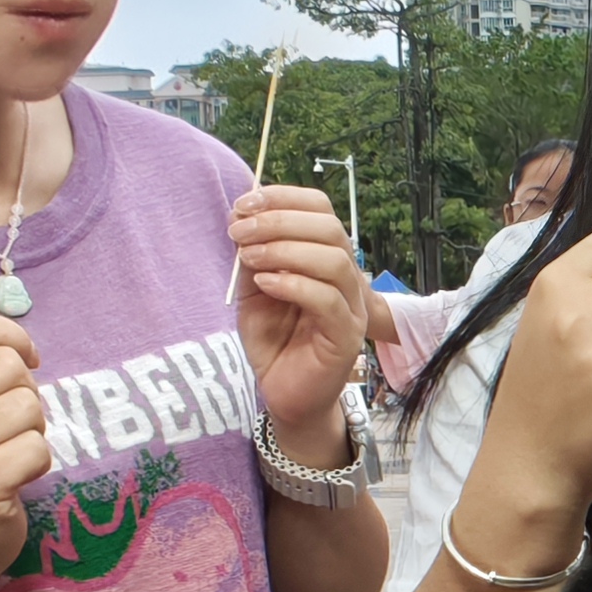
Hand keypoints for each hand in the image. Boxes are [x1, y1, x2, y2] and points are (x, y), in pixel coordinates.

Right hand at [0, 288, 52, 591]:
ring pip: (29, 406)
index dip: (7, 333)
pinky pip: (36, 448)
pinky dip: (36, 463)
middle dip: (25, 392)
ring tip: (5, 453)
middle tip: (5, 426)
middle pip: (8, 365)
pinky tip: (11, 479)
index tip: (23, 358)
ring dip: (32, 430)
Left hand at [229, 184, 371, 452]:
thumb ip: (252, 254)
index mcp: (327, 258)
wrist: (284, 393)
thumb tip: (241, 215)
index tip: (244, 203)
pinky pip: (328, 300)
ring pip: (334, 261)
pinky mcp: (346, 336)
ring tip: (249, 257)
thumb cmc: (275, 341)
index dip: (284, 198)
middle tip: (239, 230)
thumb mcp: (254, 288)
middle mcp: (346, 278)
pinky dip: (294, 284)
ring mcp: (351, 308)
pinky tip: (265, 284)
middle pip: (329, 229)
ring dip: (285, 250)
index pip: (321, 209)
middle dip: (279, 221)